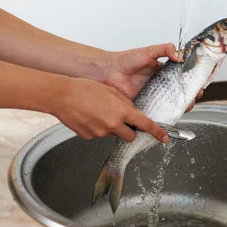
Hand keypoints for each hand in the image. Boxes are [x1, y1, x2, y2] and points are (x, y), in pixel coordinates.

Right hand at [52, 78, 168, 142]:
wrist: (62, 96)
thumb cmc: (84, 89)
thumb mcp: (111, 92)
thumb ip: (125, 104)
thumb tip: (132, 112)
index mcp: (122, 112)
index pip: (145, 125)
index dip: (157, 132)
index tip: (164, 138)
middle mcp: (113, 125)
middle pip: (131, 136)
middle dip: (130, 131)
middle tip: (122, 120)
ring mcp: (101, 133)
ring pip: (114, 134)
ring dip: (112, 127)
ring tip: (99, 113)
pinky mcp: (90, 137)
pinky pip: (100, 135)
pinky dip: (98, 128)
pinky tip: (90, 117)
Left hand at [102, 43, 203, 109]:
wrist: (108, 72)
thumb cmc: (125, 60)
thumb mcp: (149, 51)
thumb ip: (165, 49)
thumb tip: (180, 55)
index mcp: (163, 72)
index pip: (182, 78)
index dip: (192, 82)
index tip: (199, 84)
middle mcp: (159, 86)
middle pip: (179, 94)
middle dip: (190, 97)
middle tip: (194, 96)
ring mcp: (153, 97)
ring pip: (171, 105)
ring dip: (180, 107)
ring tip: (186, 106)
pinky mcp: (145, 106)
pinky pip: (157, 113)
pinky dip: (164, 116)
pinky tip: (171, 116)